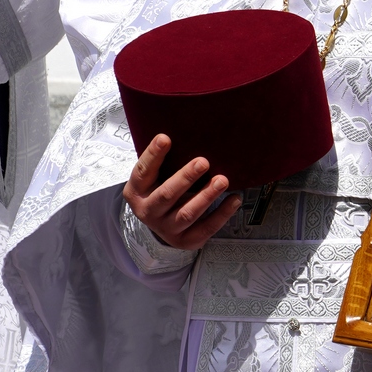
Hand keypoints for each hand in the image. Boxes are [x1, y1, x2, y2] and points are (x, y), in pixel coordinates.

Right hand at [123, 134, 240, 249]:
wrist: (160, 224)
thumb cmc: (160, 190)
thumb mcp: (154, 177)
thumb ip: (164, 161)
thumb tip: (188, 130)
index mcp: (137, 192)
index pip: (143, 172)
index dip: (153, 155)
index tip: (165, 138)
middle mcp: (148, 212)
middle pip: (166, 195)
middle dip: (185, 178)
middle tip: (203, 162)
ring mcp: (166, 229)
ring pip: (187, 214)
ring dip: (206, 196)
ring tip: (222, 180)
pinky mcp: (185, 241)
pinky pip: (205, 229)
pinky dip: (222, 214)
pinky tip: (234, 199)